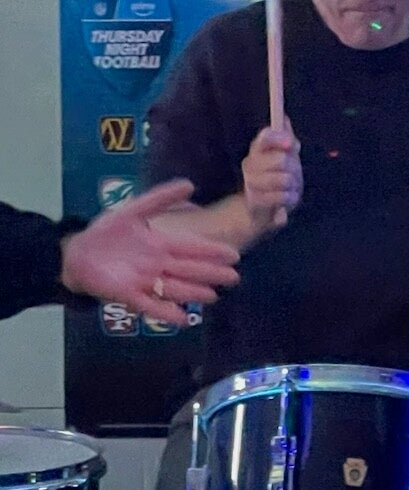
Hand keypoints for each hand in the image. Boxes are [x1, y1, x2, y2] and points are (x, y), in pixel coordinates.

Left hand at [60, 179, 239, 325]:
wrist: (78, 252)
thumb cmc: (108, 231)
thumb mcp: (134, 209)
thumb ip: (160, 198)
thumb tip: (190, 184)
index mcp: (161, 242)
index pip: (192, 247)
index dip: (212, 251)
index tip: (234, 254)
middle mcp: (158, 263)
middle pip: (189, 269)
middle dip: (211, 274)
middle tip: (234, 278)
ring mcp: (145, 281)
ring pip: (175, 287)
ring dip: (193, 293)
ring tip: (213, 297)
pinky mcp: (129, 295)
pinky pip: (150, 305)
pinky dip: (166, 312)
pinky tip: (183, 320)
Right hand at [241, 119, 302, 232]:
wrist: (267, 207)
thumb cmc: (279, 175)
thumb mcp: (287, 155)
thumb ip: (286, 137)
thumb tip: (284, 118)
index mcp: (258, 148)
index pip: (265, 137)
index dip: (279, 139)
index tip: (291, 145)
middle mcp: (250, 163)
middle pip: (280, 160)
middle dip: (293, 167)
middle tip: (293, 172)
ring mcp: (250, 183)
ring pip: (282, 179)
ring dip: (292, 184)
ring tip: (290, 186)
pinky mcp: (254, 201)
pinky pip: (281, 197)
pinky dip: (289, 198)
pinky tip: (286, 197)